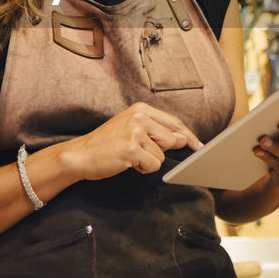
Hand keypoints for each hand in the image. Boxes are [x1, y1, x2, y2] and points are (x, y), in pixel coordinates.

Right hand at [61, 102, 202, 180]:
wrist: (80, 155)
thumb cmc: (106, 144)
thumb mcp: (131, 130)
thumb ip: (158, 132)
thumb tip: (183, 139)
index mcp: (141, 109)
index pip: (174, 122)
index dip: (187, 136)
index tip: (198, 146)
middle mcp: (139, 116)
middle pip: (171, 140)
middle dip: (160, 151)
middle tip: (138, 153)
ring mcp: (135, 131)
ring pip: (162, 155)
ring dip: (148, 161)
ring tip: (129, 156)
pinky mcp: (131, 148)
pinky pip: (153, 165)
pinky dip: (142, 168)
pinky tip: (127, 163)